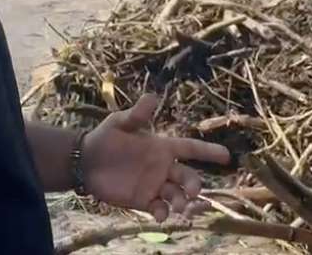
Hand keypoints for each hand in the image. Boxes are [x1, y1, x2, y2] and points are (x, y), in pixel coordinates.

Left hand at [83, 94, 230, 222]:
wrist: (84, 162)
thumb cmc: (104, 138)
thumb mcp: (119, 123)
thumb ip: (137, 115)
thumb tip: (152, 97)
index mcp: (162, 147)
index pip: (190, 148)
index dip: (208, 151)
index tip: (226, 155)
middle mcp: (162, 167)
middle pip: (188, 177)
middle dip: (194, 184)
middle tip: (192, 192)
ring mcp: (154, 185)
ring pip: (177, 196)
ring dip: (181, 202)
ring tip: (178, 207)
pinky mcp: (143, 201)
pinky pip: (160, 209)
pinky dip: (163, 213)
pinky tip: (161, 214)